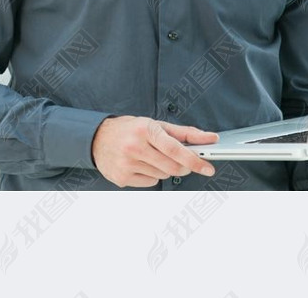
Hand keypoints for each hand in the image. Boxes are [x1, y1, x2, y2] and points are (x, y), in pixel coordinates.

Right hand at [91, 114, 218, 187]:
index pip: (175, 149)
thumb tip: (210, 138)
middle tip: (183, 161)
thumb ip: (184, 133)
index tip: (208, 168)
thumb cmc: (131, 129)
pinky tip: (142, 165)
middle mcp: (135, 146)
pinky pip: (151, 183)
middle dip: (183, 166)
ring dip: (165, 169)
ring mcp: (127, 164)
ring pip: (163, 176)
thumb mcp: (155, 124)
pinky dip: (152, 176)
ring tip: (152, 156)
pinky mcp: (122, 178)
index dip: (194, 160)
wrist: (97, 138)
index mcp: (145, 129)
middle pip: (172, 166)